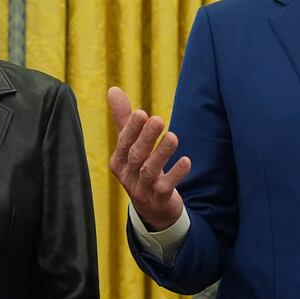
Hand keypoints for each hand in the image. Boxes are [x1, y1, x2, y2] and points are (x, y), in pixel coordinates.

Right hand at [107, 87, 191, 231]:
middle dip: (146, 138)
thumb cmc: (140, 170)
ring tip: (173, 137)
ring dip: (161, 154)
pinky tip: (186, 161)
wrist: (153, 209)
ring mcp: (142, 190)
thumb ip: (124, 120)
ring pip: (149, 171)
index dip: (132, 129)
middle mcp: (128, 176)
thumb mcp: (131, 146)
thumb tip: (113, 89)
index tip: (142, 113)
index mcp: (119, 161)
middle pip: (136, 156)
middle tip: (158, 119)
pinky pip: (165, 188)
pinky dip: (175, 174)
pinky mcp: (158, 200)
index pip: (124, 143)